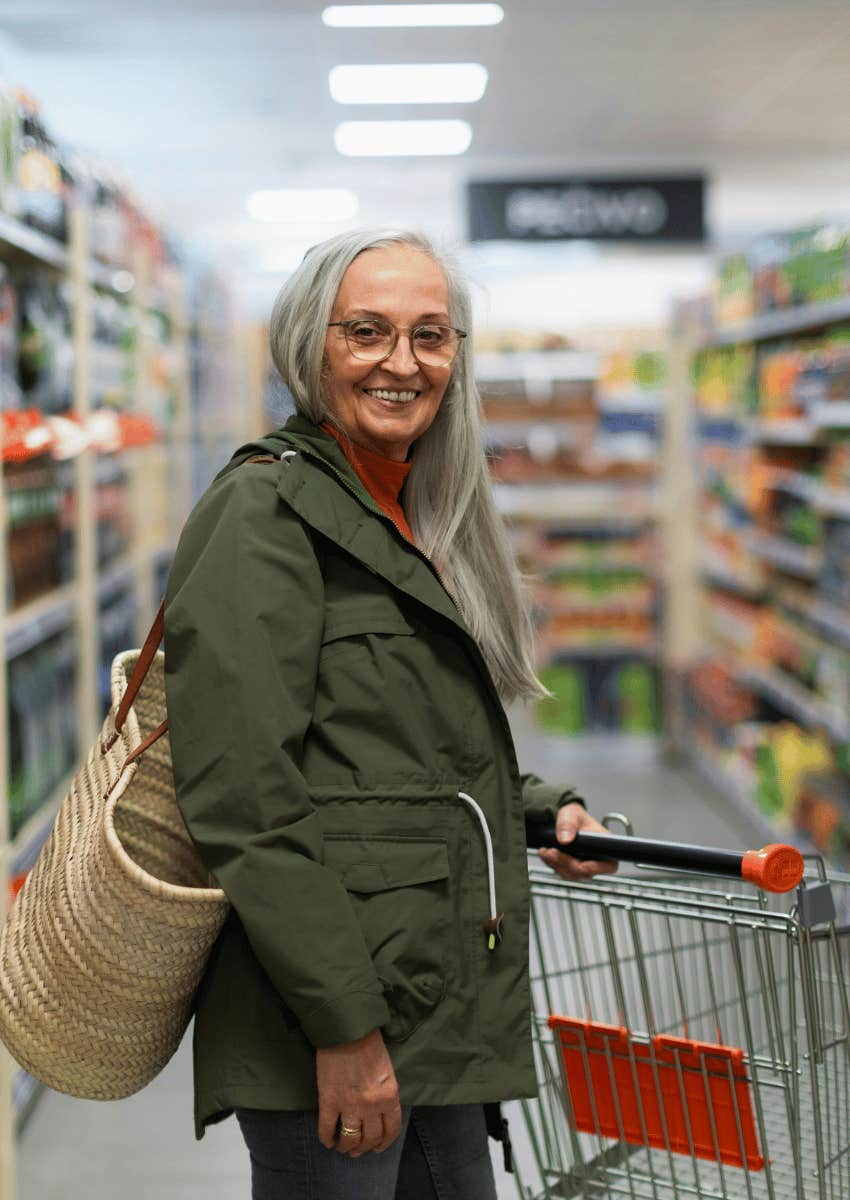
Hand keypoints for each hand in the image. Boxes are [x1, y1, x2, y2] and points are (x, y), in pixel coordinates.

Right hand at [316, 1027, 402, 1155]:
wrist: (346, 1029)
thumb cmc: (368, 1043)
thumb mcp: (386, 1070)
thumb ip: (384, 1093)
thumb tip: (378, 1111)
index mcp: (389, 1096)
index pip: (391, 1130)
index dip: (383, 1143)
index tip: (377, 1147)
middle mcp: (372, 1106)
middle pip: (370, 1139)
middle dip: (363, 1148)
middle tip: (357, 1150)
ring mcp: (350, 1105)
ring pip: (350, 1139)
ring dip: (346, 1147)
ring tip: (342, 1146)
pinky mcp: (329, 1102)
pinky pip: (327, 1129)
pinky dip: (326, 1138)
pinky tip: (327, 1140)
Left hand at [538, 801, 618, 881]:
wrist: (563, 821)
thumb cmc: (574, 817)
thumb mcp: (571, 814)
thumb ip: (568, 824)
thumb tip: (565, 840)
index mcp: (604, 845)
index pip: (609, 865)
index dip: (596, 868)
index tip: (581, 864)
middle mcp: (596, 859)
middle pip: (585, 872)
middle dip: (567, 863)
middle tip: (553, 852)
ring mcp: (583, 866)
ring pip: (571, 874)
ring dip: (557, 864)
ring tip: (546, 851)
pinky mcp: (570, 869)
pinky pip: (562, 872)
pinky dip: (552, 864)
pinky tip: (546, 853)